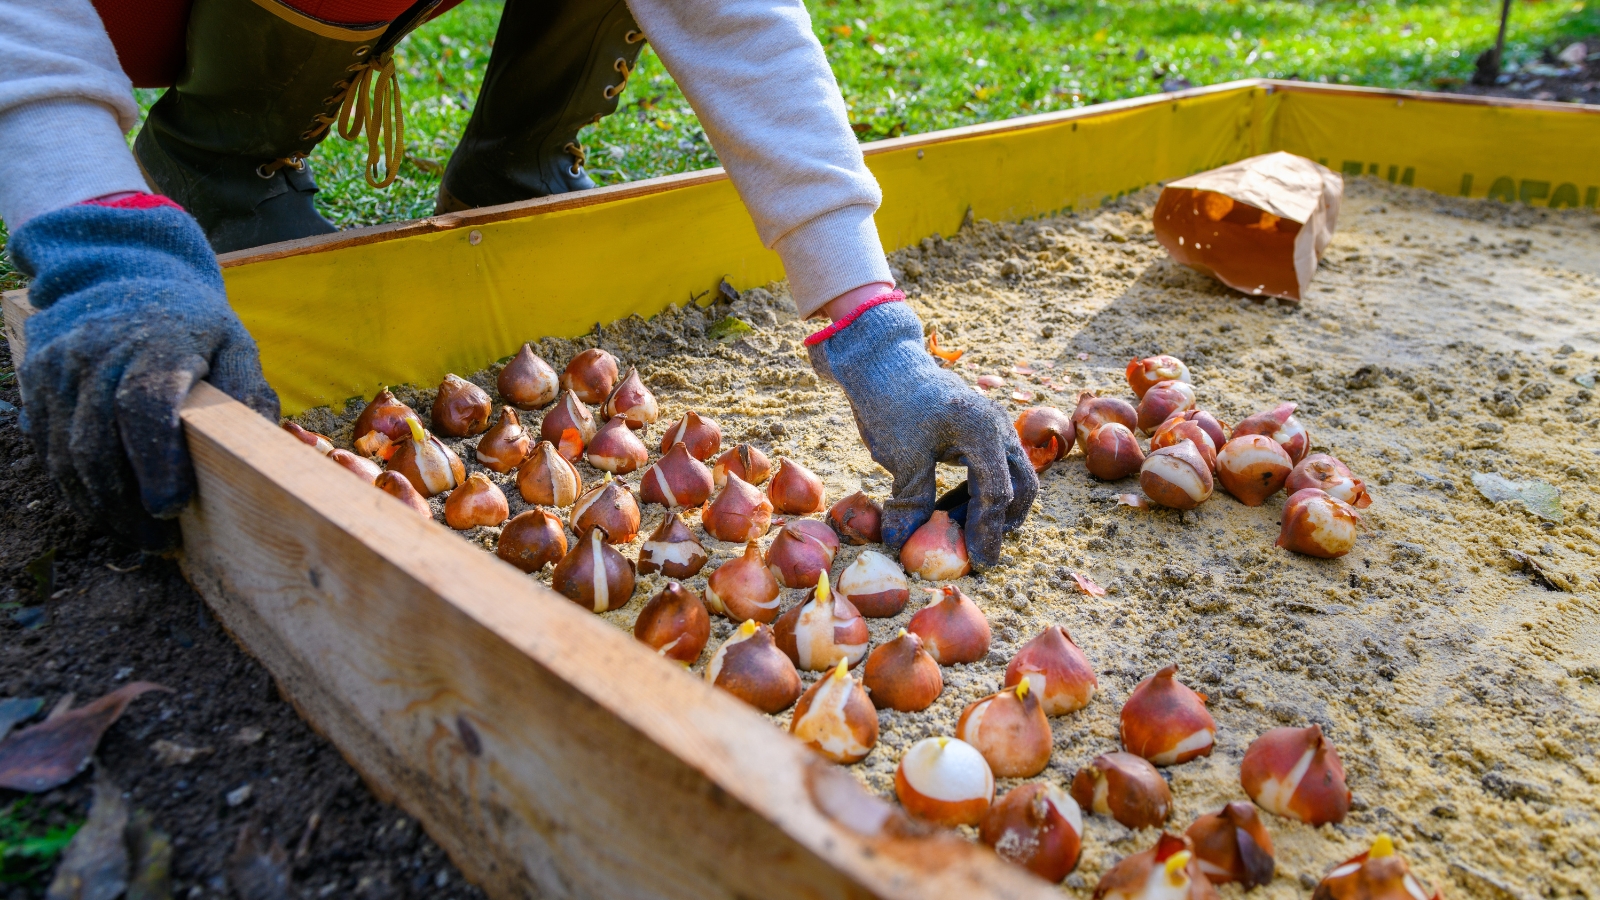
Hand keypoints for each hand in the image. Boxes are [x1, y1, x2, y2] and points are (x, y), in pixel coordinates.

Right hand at [10, 199, 278, 549]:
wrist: (123, 273)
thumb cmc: (192, 323)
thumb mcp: (234, 343)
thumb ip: (247, 390)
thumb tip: (264, 441)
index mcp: (157, 345)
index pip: (145, 407)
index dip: (155, 462)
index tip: (171, 508)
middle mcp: (98, 354)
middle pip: (98, 444)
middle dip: (127, 504)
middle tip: (159, 542)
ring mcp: (60, 367)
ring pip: (67, 454)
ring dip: (99, 505)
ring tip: (136, 535)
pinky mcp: (36, 380)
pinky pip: (48, 446)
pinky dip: (74, 486)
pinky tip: (105, 508)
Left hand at [807, 293, 1035, 567]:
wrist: (882, 361)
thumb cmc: (890, 403)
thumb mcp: (901, 456)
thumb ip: (911, 501)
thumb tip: (904, 544)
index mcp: (983, 430)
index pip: (998, 492)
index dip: (988, 531)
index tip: (978, 562)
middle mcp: (998, 426)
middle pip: (1020, 486)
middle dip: (1001, 522)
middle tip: (975, 550)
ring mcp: (993, 426)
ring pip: (1009, 478)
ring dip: (985, 508)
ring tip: (950, 528)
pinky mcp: (981, 430)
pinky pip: (991, 468)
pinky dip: (976, 492)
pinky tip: (945, 507)